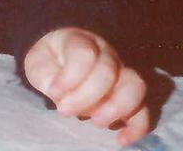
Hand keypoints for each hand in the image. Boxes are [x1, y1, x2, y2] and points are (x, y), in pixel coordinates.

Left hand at [24, 27, 148, 145]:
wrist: (59, 60)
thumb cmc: (49, 62)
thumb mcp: (38, 65)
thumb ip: (49, 77)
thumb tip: (64, 98)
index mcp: (80, 41)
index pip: (84, 54)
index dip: (69, 77)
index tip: (53, 92)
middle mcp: (106, 54)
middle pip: (109, 71)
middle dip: (87, 96)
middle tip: (66, 110)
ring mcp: (122, 73)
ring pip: (135, 87)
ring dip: (116, 108)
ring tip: (96, 122)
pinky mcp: (131, 96)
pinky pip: (144, 109)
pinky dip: (137, 127)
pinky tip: (122, 140)